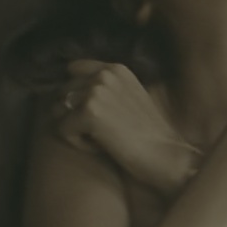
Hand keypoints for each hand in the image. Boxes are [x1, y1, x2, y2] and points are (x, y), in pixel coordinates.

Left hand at [54, 61, 202, 192]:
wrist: (166, 158)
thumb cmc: (149, 136)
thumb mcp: (131, 98)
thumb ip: (106, 87)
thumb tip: (71, 86)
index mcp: (116, 69)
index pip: (73, 69)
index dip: (76, 94)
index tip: (94, 114)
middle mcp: (105, 74)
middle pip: (63, 93)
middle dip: (75, 114)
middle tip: (103, 131)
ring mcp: (96, 91)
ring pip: (59, 112)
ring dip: (75, 129)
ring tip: (102, 138)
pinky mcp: (88, 112)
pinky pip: (62, 130)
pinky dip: (78, 144)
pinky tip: (101, 147)